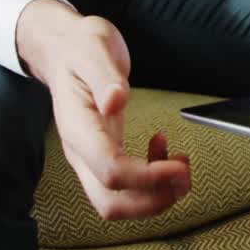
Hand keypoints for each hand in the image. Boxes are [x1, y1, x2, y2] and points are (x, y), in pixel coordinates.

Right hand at [17, 0, 190, 219]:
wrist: (63, 48)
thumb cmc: (80, 47)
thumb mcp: (94, 48)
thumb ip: (105, 75)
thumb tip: (115, 100)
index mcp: (78, 126)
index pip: (110, 170)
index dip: (147, 176)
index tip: (178, 165)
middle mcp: (80, 150)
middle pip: (110, 203)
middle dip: (153, 200)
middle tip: (185, 176)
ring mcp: (89, 156)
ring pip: (117, 201)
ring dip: (155, 195)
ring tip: (181, 165)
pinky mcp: (101, 153)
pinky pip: (124, 185)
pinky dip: (150, 178)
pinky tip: (163, 148)